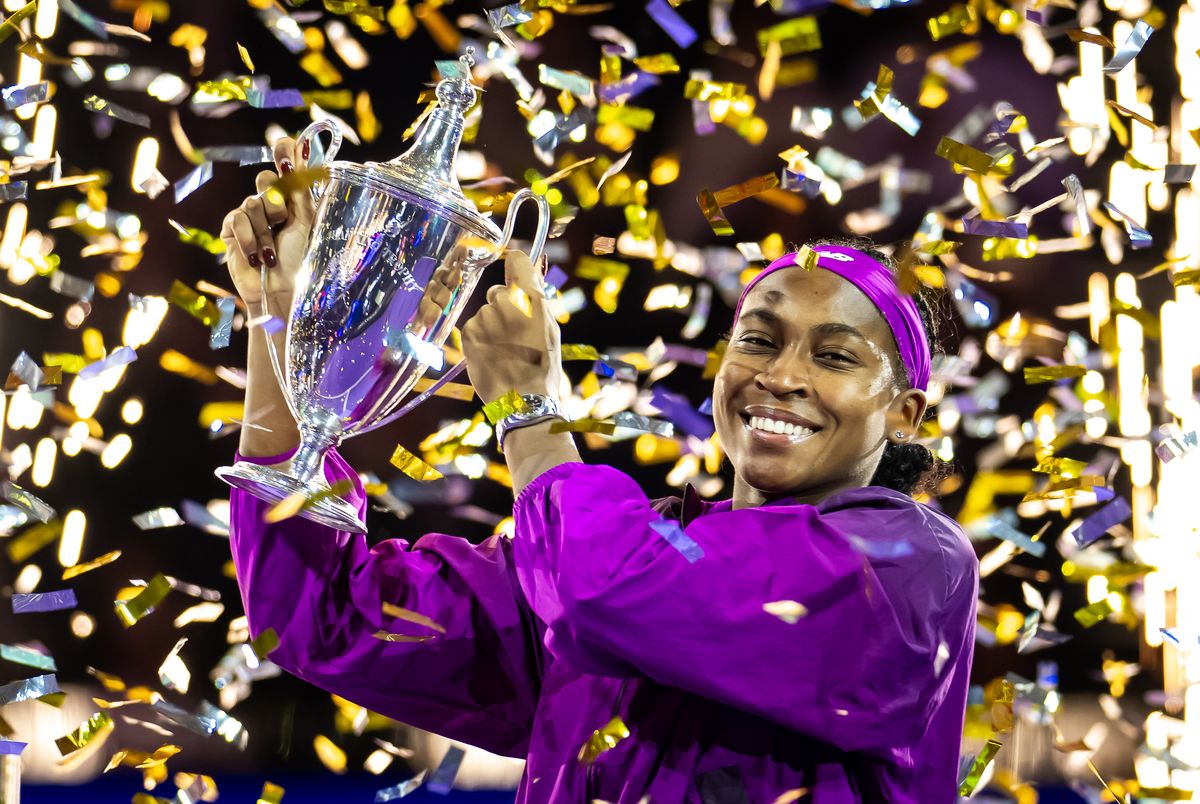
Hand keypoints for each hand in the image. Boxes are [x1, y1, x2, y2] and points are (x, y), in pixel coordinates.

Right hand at [219, 136, 313, 313]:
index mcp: (294, 199)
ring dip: (264, 232)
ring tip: (271, 254)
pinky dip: (250, 238)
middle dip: (275, 200)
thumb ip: (301, 188)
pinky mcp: (232, 229)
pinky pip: (237, 218)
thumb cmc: (299, 260)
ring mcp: (250, 215)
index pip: (286, 163)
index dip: (285, 152)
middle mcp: (271, 203)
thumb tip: (303, 151)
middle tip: (282, 221)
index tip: (286, 150)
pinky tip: (256, 257)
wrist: (280, 290)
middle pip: (265, 179)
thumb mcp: (306, 222)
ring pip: (253, 203)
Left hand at [461, 250, 564, 405]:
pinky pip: (474, 328)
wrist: (521, 399)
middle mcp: (505, 301)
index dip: (515, 264)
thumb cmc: (542, 366)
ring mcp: (485, 316)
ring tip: (504, 350)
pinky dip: (481, 339)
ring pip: (486, 313)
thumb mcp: (551, 330)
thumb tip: (532, 272)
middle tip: (515, 334)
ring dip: (492, 326)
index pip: (518, 261)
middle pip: (498, 291)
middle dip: (504, 307)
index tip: (514, 270)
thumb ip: (539, 299)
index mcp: (531, 298)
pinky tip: (492, 355)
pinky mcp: (469, 332)